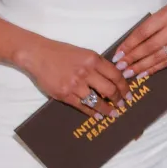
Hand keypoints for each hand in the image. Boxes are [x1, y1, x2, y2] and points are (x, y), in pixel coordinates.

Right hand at [17, 37, 134, 119]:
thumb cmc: (62, 52)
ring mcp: (75, 85)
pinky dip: (92, 112)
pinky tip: (97, 115)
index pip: (116, 75)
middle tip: (121, 104)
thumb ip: (98, 64)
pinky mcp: (64, 95)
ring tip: (112, 113)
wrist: (38, 55)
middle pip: (109, 90)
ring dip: (107, 109)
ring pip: (96, 101)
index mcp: (93, 59)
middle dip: (118, 99)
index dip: (124, 86)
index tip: (128, 93)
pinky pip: (82, 106)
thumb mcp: (84, 53)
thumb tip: (114, 77)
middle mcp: (86, 72)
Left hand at [116, 0, 166, 77]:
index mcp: (166, 14)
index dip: (129, 45)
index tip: (118, 54)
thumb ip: (148, 27)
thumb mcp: (161, 12)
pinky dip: (155, 69)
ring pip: (159, 56)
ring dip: (142, 66)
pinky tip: (144, 73)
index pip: (143, 32)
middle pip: (150, 46)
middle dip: (133, 58)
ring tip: (129, 72)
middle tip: (120, 67)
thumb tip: (129, 47)